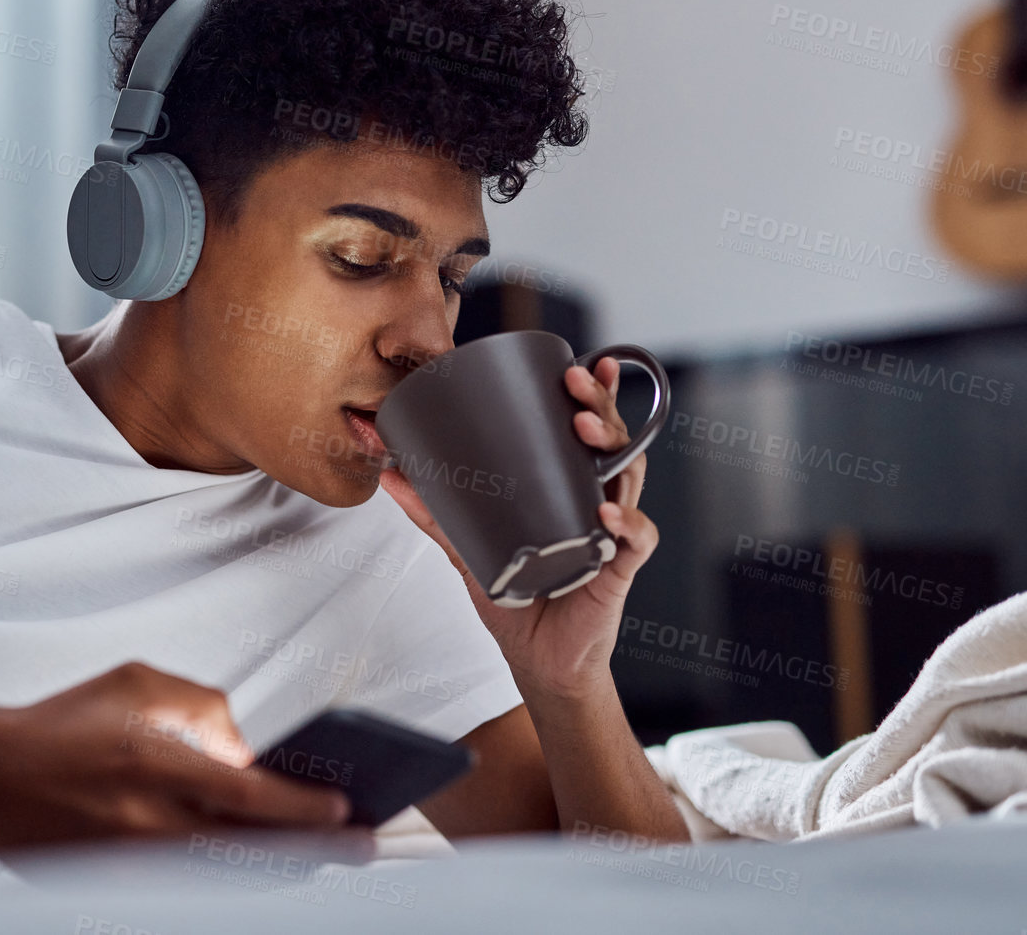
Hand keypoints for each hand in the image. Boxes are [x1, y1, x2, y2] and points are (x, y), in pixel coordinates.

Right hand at [0, 661, 353, 848]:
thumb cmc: (65, 722)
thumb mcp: (137, 686)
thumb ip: (200, 709)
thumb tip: (244, 751)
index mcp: (155, 766)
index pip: (249, 799)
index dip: (304, 811)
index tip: (347, 810)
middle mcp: (147, 823)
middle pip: (251, 851)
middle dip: (314, 851)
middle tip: (363, 847)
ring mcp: (132, 864)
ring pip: (227, 876)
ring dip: (278, 867)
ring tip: (321, 856)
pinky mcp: (117, 886)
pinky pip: (189, 883)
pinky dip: (230, 874)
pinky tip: (262, 864)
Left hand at [380, 356, 658, 699]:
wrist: (538, 661)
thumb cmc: (516, 601)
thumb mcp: (468, 549)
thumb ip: (433, 513)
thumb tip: (389, 474)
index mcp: (568, 487)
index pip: (586, 430)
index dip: (593, 394)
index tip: (582, 365)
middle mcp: (596, 501)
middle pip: (613, 440)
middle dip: (600, 406)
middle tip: (576, 387)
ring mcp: (612, 532)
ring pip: (629, 477)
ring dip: (612, 449)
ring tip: (585, 432)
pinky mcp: (620, 569)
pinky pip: (637, 539)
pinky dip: (627, 524)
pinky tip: (606, 515)